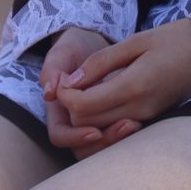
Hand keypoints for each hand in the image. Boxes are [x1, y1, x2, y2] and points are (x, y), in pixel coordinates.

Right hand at [38, 27, 138, 156]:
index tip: (95, 131)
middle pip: (83, 148)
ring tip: (135, 125)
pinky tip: (141, 120)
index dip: (75, 137)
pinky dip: (125, 132)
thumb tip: (50, 93)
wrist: (91, 41)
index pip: (60, 135)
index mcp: (58, 110)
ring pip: (100, 146)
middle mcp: (73, 121)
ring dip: (116, 140)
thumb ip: (53, 70)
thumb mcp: (62, 52)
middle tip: (126, 127)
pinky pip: (115, 133)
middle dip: (103, 142)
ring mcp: (92, 121)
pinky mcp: (110, 116)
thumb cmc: (73, 48)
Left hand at [55, 18, 190, 132]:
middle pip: (88, 123)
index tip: (64, 78)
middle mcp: (141, 108)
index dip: (65, 95)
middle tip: (73, 83)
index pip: (83, 106)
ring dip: (88, 113)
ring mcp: (149, 116)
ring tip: (89, 88)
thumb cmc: (179, 38)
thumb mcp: (138, 40)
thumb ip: (101, 62)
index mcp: (135, 86)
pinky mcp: (155, 117)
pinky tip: (107, 94)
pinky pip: (119, 125)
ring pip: (102, 129)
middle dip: (72, 106)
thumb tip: (71, 81)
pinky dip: (105, 116)